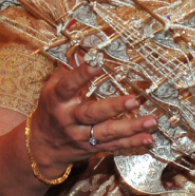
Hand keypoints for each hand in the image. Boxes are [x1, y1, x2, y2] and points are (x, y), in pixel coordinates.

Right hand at [30, 60, 155, 173]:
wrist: (43, 146)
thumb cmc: (51, 109)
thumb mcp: (52, 87)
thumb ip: (68, 68)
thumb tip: (82, 47)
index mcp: (58, 100)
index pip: (68, 86)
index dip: (81, 75)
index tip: (97, 65)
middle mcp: (70, 119)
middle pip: (92, 113)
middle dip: (113, 107)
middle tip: (133, 100)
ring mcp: (82, 136)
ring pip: (107, 132)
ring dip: (131, 127)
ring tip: (151, 120)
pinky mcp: (93, 147)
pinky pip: (114, 145)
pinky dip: (132, 143)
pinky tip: (148, 138)